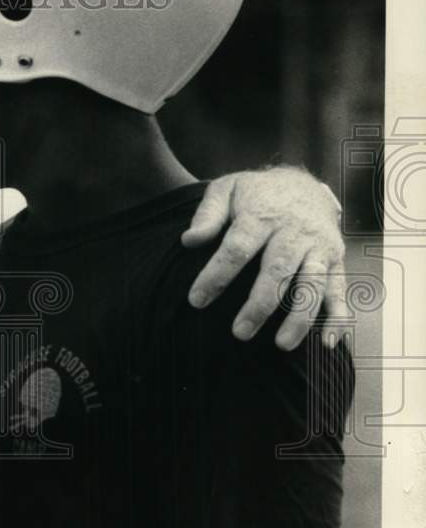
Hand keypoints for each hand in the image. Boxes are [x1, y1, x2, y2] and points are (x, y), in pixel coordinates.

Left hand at [181, 168, 346, 350]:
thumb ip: (207, 214)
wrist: (303, 183)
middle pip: (277, 270)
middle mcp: (294, 232)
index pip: (237, 248)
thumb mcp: (226, 190)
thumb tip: (188, 241)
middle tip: (239, 332)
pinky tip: (330, 342)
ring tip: (281, 344)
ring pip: (312, 284)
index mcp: (262, 216)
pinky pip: (340, 289)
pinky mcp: (336, 259)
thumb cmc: (255, 194)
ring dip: (299, 316)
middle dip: (260, 304)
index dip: (217, 275)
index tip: (196, 300)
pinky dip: (339, 316)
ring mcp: (318, 246)